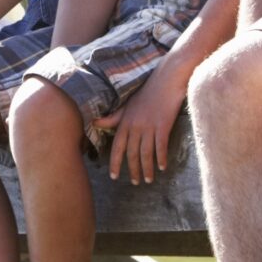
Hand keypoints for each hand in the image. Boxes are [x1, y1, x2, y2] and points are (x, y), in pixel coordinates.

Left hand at [96, 70, 187, 184]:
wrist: (167, 78)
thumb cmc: (148, 92)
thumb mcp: (128, 105)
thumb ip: (113, 118)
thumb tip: (95, 122)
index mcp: (125, 122)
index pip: (117, 146)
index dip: (115, 162)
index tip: (114, 176)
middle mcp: (135, 125)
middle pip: (132, 153)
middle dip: (133, 170)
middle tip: (135, 183)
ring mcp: (149, 125)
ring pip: (146, 153)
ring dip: (147, 169)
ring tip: (148, 180)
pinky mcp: (163, 124)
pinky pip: (161, 146)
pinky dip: (161, 158)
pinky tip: (162, 168)